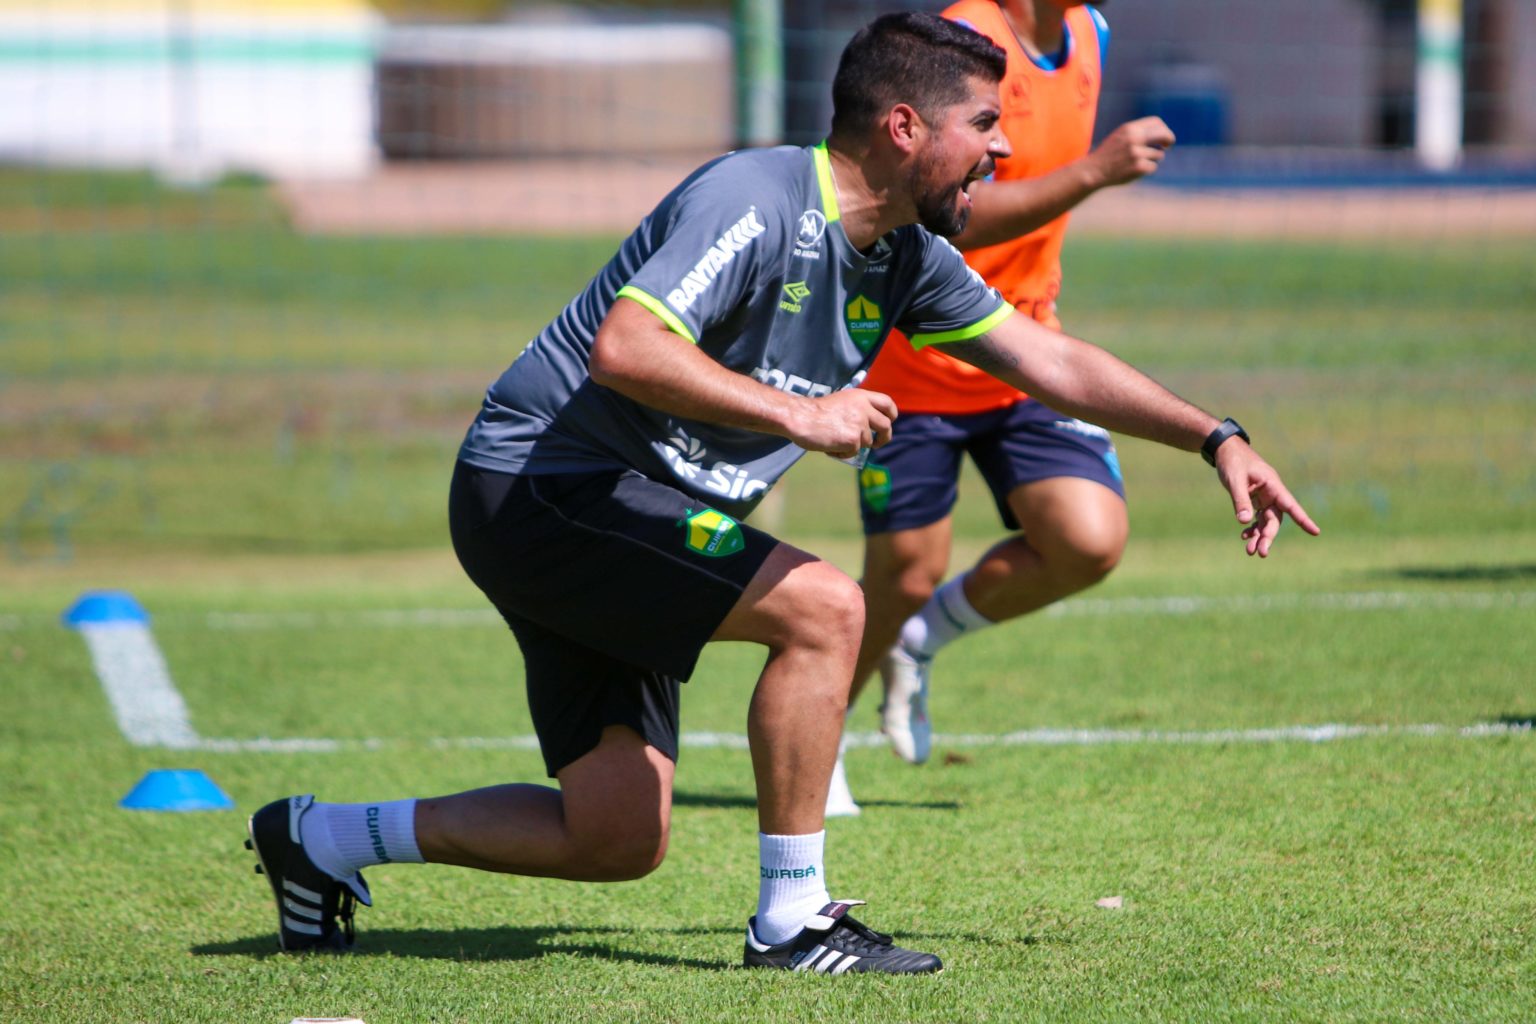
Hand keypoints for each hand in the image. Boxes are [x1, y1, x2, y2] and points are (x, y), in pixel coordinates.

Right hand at [790, 389, 896, 459]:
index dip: (891, 415)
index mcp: (861, 396)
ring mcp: (860, 424)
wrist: (801, 417)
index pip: (887, 403)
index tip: (888, 422)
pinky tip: (830, 447)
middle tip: (877, 443)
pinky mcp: (853, 440)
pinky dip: (842, 454)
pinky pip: (854, 452)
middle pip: (886, 426)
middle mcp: (864, 408)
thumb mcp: (842, 401)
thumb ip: (858, 408)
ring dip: (854, 446)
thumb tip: (869, 425)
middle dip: (884, 437)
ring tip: (835, 441)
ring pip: (867, 442)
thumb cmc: (816, 412)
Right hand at [1088, 117, 1175, 187]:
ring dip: (1152, 159)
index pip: (1156, 122)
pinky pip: (1153, 167)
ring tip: (1136, 162)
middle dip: (1169, 139)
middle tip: (1168, 146)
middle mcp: (1134, 139)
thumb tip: (1162, 134)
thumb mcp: (1121, 136)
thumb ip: (1138, 133)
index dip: (1163, 128)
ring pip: (1158, 154)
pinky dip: (1146, 169)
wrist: (1094, 170)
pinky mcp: (1139, 167)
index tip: (1163, 136)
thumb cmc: (1108, 154)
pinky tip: (1133, 170)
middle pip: (1164, 134)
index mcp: (1130, 128)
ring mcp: (1137, 153)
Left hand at [1213, 440, 1320, 556]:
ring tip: (1250, 551)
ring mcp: (1264, 497)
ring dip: (1259, 536)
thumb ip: (1240, 500)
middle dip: (1269, 536)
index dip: (1302, 519)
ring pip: (1266, 522)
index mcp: (1273, 485)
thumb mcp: (1235, 480)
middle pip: (1275, 519)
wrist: (1226, 450)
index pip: (1290, 505)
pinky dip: (1252, 528)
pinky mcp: (1255, 500)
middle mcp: (1272, 493)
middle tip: (1261, 553)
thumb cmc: (1233, 461)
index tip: (1315, 531)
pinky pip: (1257, 518)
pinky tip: (1245, 537)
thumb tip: (1245, 522)